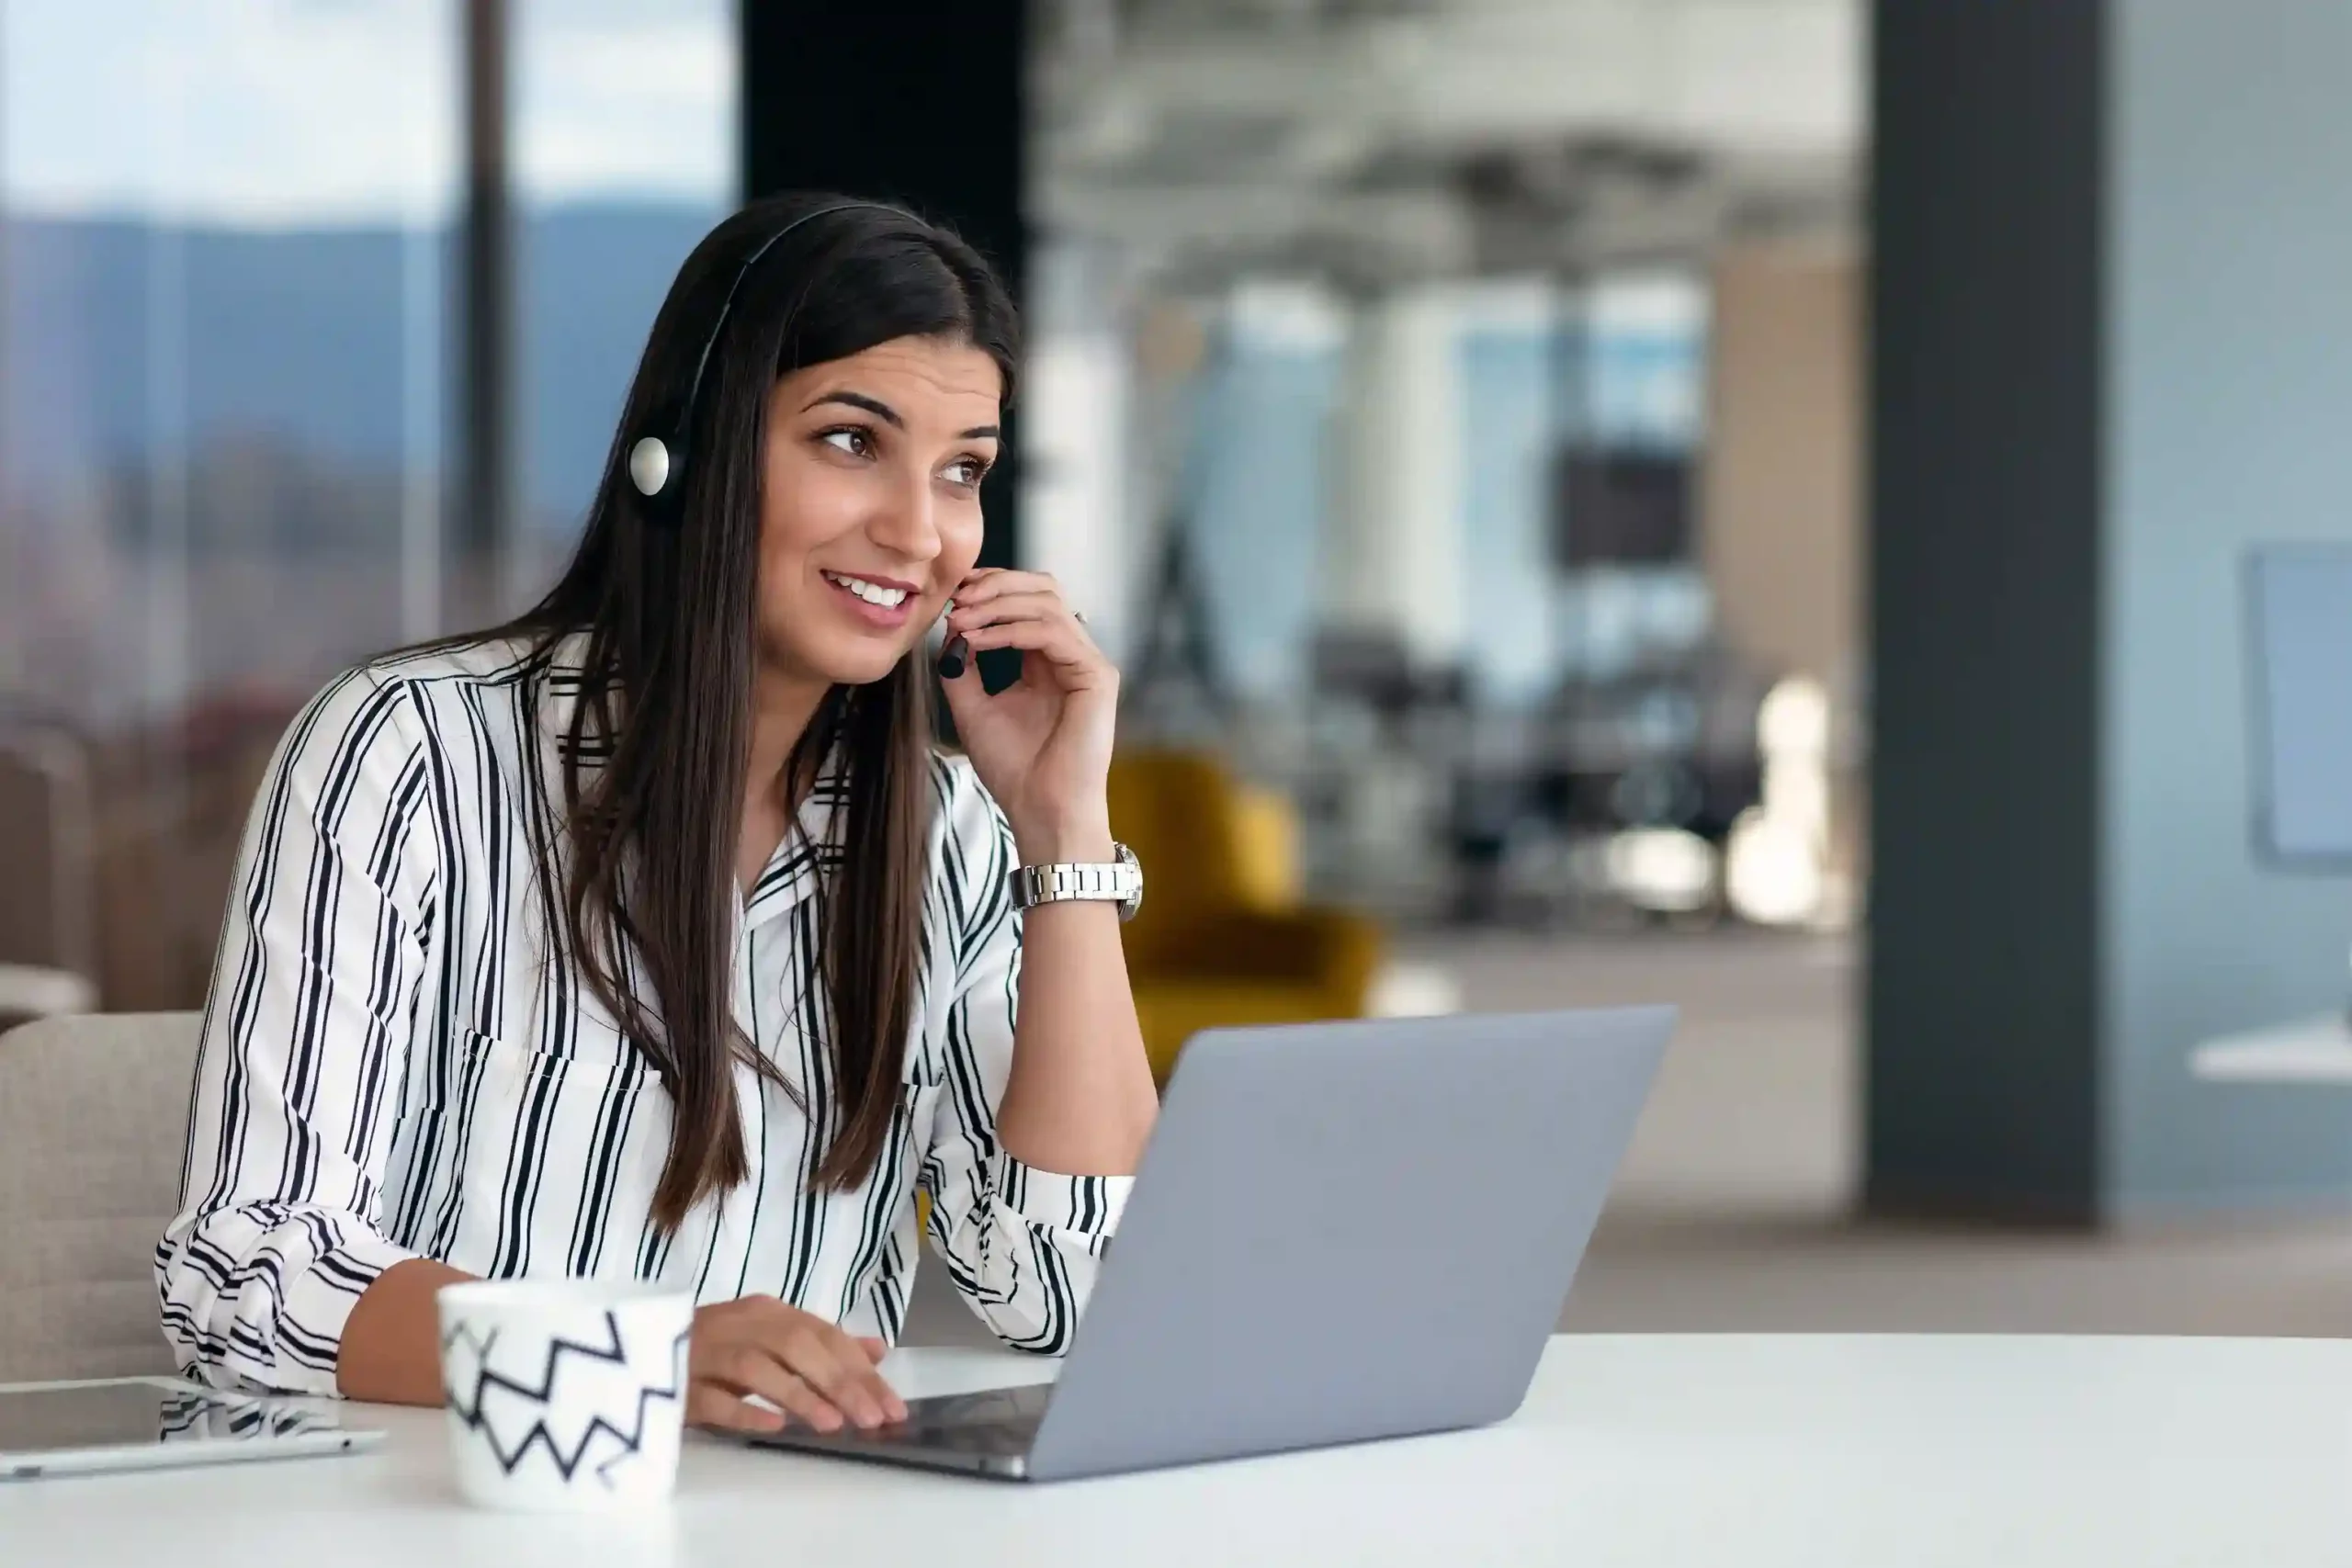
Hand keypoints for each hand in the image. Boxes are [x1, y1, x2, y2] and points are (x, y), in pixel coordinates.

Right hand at [686, 1296, 907, 1433]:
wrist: (632, 1350)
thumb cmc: (716, 1350)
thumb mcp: (772, 1341)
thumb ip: (822, 1346)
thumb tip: (877, 1350)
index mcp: (766, 1312)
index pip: (824, 1334)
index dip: (860, 1369)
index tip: (892, 1406)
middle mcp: (739, 1325)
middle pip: (796, 1346)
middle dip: (840, 1382)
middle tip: (874, 1419)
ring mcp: (704, 1352)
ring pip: (756, 1368)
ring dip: (798, 1394)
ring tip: (832, 1423)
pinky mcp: (676, 1384)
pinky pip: (711, 1398)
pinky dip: (743, 1412)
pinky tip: (773, 1428)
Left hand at [939, 569, 1117, 856]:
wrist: (1040, 811)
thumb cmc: (1014, 770)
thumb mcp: (972, 708)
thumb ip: (962, 668)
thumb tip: (950, 629)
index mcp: (1048, 662)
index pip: (1028, 601)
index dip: (992, 587)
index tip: (952, 593)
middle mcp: (1072, 657)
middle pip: (1045, 589)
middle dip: (997, 585)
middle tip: (957, 597)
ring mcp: (1088, 664)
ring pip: (1048, 603)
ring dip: (997, 605)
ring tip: (960, 620)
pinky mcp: (1096, 676)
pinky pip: (1052, 632)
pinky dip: (1010, 629)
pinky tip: (978, 640)